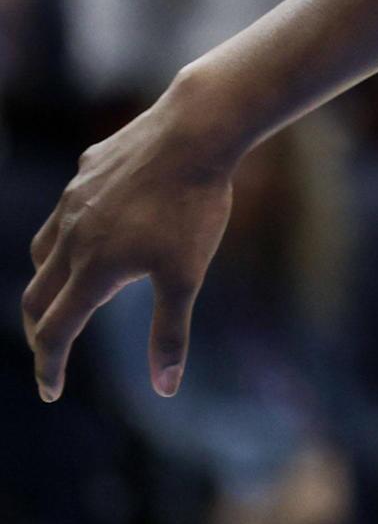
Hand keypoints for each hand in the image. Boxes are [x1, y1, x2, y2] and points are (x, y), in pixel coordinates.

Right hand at [23, 83, 243, 399]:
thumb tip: (165, 389)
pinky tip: (90, 232)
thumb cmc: (195, 207)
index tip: (52, 391)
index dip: (51, 367)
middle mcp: (71, 237)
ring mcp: (73, 201)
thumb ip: (171, 334)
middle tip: (52, 351)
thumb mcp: (187, 276)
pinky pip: (64, 211)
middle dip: (41, 331)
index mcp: (92, 271)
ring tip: (65, 295)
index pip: (55, 333)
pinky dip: (66, 236)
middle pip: (36, 297)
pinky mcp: (86, 172)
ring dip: (48, 282)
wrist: (194, 132)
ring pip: (43, 252)